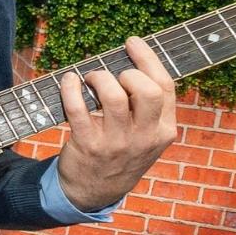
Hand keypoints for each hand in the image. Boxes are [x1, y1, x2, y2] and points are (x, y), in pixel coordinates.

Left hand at [56, 36, 178, 210]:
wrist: (94, 192)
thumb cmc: (120, 153)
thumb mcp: (146, 137)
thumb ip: (147, 108)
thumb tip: (131, 62)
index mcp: (164, 130)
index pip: (165, 87)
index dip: (148, 59)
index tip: (132, 42)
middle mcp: (145, 137)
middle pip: (148, 91)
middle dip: (129, 73)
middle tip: (114, 74)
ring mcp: (117, 143)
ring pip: (114, 97)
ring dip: (100, 78)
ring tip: (91, 78)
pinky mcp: (89, 145)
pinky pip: (78, 109)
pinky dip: (71, 89)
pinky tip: (69, 81)